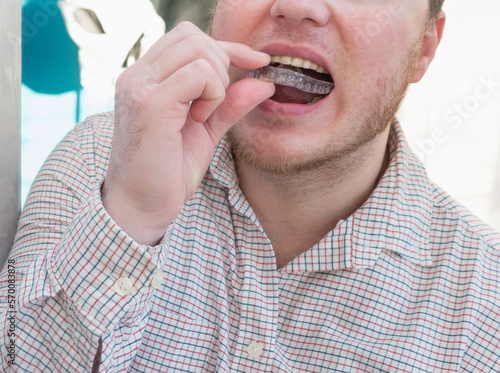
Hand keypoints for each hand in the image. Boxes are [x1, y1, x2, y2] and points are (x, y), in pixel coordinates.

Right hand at [101, 22, 273, 244]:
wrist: (142, 205)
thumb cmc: (168, 171)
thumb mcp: (206, 129)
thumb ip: (231, 103)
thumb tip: (265, 82)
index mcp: (146, 78)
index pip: (188, 38)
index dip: (227, 46)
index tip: (257, 60)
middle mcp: (137, 75)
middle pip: (192, 35)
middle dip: (221, 63)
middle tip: (214, 104)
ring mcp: (140, 86)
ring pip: (197, 49)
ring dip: (216, 81)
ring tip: (202, 114)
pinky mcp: (149, 102)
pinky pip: (198, 74)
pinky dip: (212, 94)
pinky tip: (198, 119)